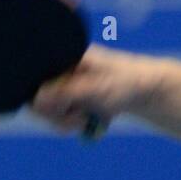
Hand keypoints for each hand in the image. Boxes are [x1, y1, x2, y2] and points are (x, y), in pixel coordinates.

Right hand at [30, 44, 160, 135]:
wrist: (148, 91)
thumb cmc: (126, 82)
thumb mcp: (97, 88)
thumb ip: (67, 93)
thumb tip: (36, 100)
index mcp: (62, 56)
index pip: (32, 77)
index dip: (39, 98)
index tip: (60, 108)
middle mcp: (59, 68)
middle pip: (35, 97)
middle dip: (53, 114)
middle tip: (75, 120)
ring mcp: (65, 84)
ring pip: (46, 110)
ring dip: (62, 121)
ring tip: (83, 120)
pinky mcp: (71, 99)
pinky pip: (59, 116)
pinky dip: (69, 123)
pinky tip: (86, 122)